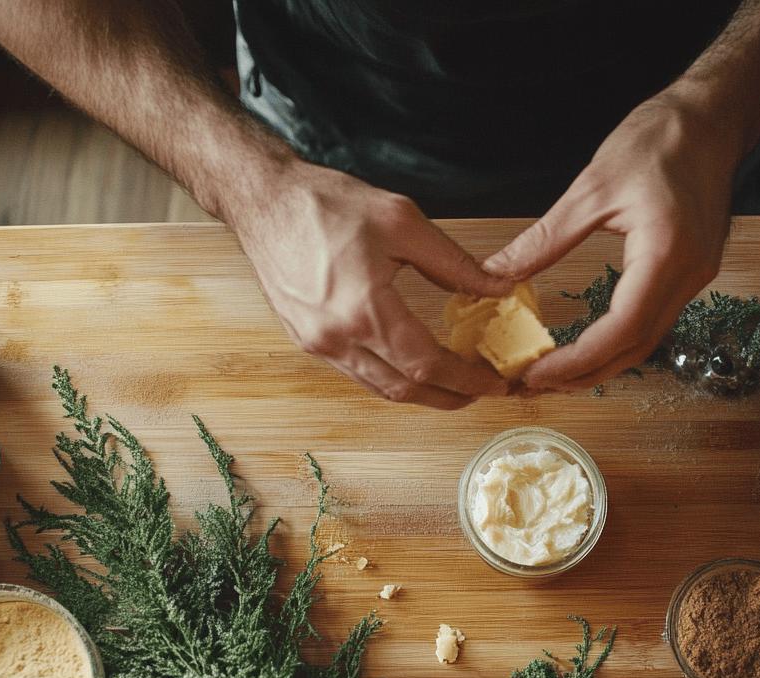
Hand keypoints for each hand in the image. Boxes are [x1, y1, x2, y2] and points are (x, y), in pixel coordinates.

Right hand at [228, 160, 512, 408]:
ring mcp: (316, 343)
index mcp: (364, 309)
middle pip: (403, 389)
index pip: (427, 364)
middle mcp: (336, 338)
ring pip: (377, 386)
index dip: (466, 379)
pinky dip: (388, 376)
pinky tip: (408, 363)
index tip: (495, 383)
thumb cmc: (324, 203)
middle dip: (448, 396)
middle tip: (480, 391)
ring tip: (451, 383)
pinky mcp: (304, 339)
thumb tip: (497, 288)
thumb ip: (453, 263)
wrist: (262, 199)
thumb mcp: (402, 221)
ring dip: (418, 392)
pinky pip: (355, 372)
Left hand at [484, 90, 740, 391]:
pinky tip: (589, 343)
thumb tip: (494, 274)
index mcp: (666, 253)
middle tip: (535, 385)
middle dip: (585, 374)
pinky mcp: (693, 272)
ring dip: (602, 363)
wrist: (710, 119)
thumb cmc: (658, 140)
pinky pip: (654, 319)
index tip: (536, 374)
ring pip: (647, 340)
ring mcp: (696, 276)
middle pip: (636, 347)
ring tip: (555, 373)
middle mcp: (689, 274)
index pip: (621, 329)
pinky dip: (619, 340)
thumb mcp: (591, 188)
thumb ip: (543, 239)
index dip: (577, 360)